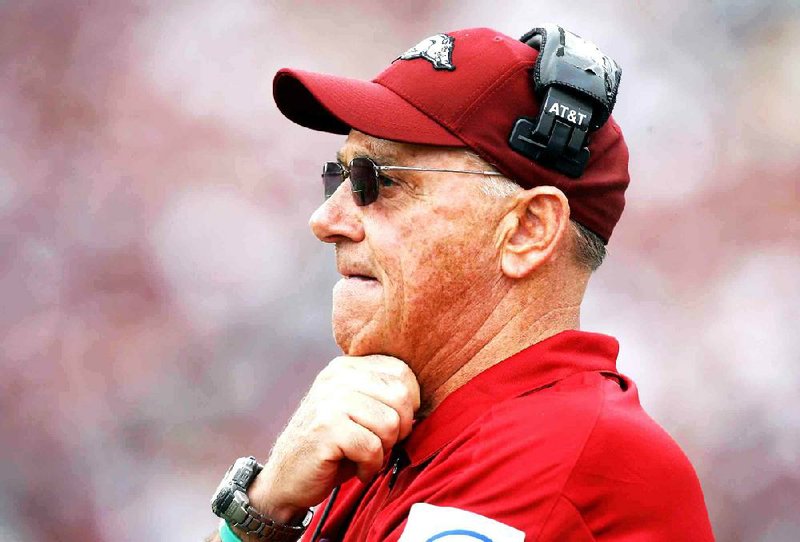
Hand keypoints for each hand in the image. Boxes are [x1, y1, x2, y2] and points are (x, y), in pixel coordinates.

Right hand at [248, 355, 419, 523]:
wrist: (285, 478)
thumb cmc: (333, 447)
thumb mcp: (357, 411)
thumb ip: (383, 397)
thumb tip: (424, 402)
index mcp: (348, 367)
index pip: (402, 373)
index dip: (407, 405)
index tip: (389, 425)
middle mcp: (338, 376)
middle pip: (401, 398)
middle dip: (398, 430)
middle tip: (377, 445)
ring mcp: (330, 400)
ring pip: (390, 424)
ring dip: (383, 451)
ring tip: (364, 456)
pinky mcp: (325, 428)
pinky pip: (372, 447)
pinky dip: (370, 467)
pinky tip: (356, 469)